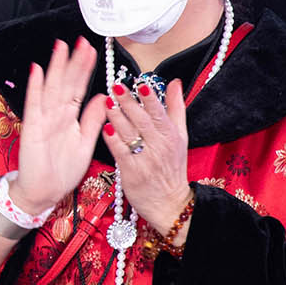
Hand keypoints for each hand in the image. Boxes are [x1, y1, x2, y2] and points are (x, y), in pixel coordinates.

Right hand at [11, 40, 108, 217]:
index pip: (79, 88)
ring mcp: (43, 119)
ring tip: (61, 47)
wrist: (43, 191)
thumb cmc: (61, 170)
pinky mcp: (32, 128)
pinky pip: (35, 104)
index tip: (92, 51)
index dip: (85, 69)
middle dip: (73, 62)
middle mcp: (57, 114)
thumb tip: (102, 98)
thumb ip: (92, 121)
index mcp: (70, 118)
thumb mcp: (85, 144)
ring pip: (52, 88)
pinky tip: (37, 71)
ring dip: (56, 67)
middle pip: (66, 83)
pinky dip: (36, 87)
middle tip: (80, 41)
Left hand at [105, 77, 192, 234]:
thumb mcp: (180, 136)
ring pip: (129, 133)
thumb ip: (176, 108)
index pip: (160, 112)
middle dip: (129, 102)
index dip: (149, 97)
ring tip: (107, 101)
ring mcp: (145, 159)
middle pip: (143, 120)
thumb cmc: (171, 166)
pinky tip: (104, 127)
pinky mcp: (131, 171)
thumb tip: (175, 83)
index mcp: (171, 135)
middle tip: (116, 86)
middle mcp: (160, 146)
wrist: (169, 202)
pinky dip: (113, 139)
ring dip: (117, 116)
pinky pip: (120, 151)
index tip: (139, 82)